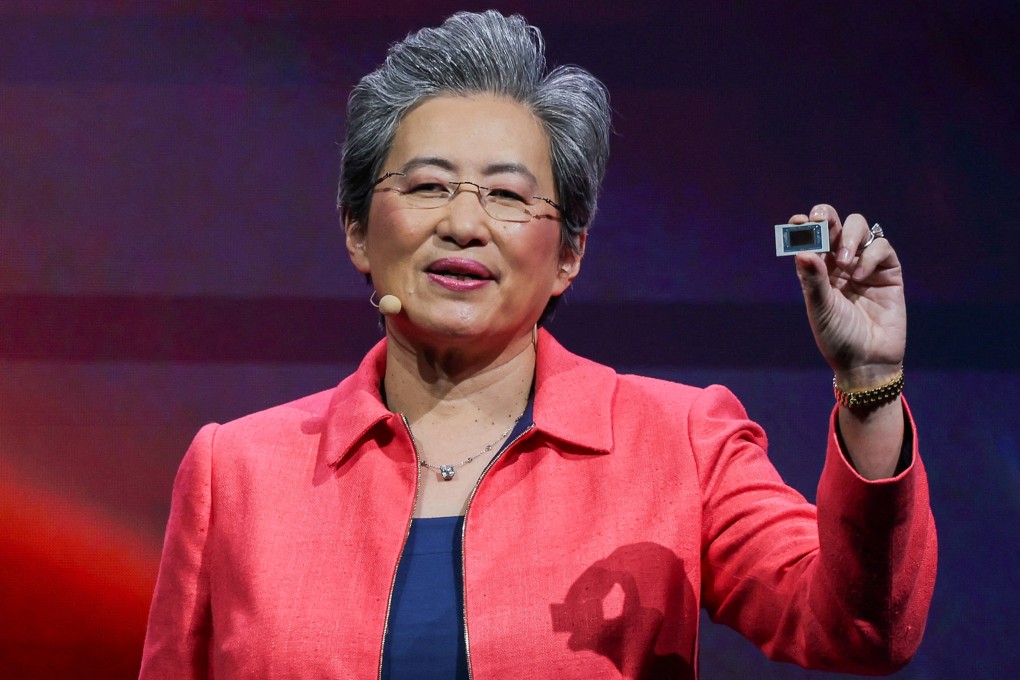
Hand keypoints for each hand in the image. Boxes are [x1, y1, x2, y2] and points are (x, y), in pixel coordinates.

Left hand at [789, 204, 905, 387]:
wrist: (867, 361)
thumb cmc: (837, 337)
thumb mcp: (820, 308)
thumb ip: (813, 280)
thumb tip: (801, 251)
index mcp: (818, 270)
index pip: (811, 238)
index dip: (805, 225)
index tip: (797, 222)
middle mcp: (840, 263)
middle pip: (835, 224)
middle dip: (827, 217)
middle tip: (822, 222)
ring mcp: (865, 265)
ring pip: (860, 228)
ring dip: (850, 236)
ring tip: (845, 261)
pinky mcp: (888, 272)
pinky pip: (881, 247)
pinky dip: (871, 255)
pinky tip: (861, 276)